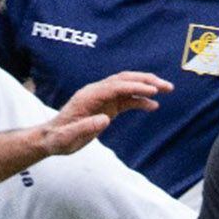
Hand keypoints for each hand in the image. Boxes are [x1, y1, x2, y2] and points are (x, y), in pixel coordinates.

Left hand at [40, 71, 171, 155]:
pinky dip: (140, 100)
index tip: (152, 91)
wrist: (52, 139)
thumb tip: (105, 119)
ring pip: (127, 86)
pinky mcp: (107, 107)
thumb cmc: (58, 139)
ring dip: (147, 87)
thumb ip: (84, 127)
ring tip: (166, 90)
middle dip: (146, 81)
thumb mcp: (67, 137)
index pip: (114, 86)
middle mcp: (96, 92)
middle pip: (124, 80)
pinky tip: (153, 106)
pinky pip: (126, 100)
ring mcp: (102, 98)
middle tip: (166, 86)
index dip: (134, 87)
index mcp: (88, 96)